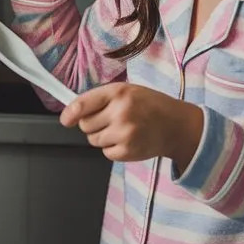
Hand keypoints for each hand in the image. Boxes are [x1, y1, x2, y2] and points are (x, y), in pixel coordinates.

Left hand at [60, 83, 203, 169]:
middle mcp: (120, 112)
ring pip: (93, 140)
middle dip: (93, 124)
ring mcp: (124, 133)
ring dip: (102, 137)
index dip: (70, 114)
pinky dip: (112, 149)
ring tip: (122, 130)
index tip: (66, 120)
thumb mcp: (127, 91)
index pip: (83, 104)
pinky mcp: (128, 151)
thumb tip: (72, 114)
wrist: (176, 126)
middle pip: (85, 125)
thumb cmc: (149, 105)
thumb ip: (101, 99)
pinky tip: (127, 140)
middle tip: (111, 120)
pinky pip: (106, 152)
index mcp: (118, 92)